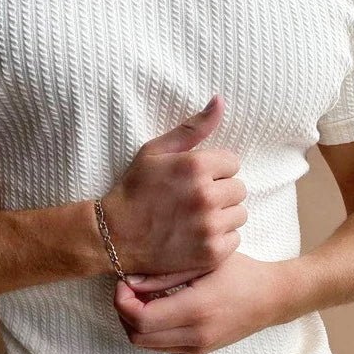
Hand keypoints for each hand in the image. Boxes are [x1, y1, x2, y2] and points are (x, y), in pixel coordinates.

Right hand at [99, 95, 247, 276]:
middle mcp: (206, 196)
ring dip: (222, 216)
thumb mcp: (155, 150)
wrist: (113, 236)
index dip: (214, 170)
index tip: (194, 180)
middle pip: (239, 189)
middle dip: (220, 192)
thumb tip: (221, 100)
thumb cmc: (134, 190)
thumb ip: (193, 127)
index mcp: (196, 166)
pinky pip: (234, 240)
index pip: (233, 162)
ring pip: (239, 214)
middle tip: (193, 200)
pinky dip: (220, 239)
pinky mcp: (210, 253)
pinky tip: (197, 236)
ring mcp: (209, 227)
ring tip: (196, 218)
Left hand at [112, 252, 308, 353]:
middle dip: (124, 312)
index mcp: (196, 309)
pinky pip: (161, 346)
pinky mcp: (199, 352)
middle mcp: (196, 335)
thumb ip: (165, 274)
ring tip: (142, 297)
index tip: (124, 282)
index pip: (140, 319)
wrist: (271, 298)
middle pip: (137, 336)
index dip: (122, 302)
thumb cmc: (240, 271)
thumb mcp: (203, 262)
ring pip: (146, 345)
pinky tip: (158, 307)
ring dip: (135, 322)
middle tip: (128, 289)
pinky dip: (151, 330)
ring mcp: (197, 347)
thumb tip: (128, 282)